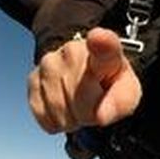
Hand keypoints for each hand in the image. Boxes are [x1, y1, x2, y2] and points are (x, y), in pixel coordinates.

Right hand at [27, 28, 141, 133]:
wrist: (87, 77)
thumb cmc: (110, 84)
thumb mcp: (126, 93)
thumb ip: (120, 102)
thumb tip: (102, 116)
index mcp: (106, 52)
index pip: (103, 44)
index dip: (100, 42)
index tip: (99, 38)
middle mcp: (74, 50)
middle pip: (79, 98)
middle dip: (87, 112)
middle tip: (94, 103)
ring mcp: (49, 62)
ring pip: (59, 109)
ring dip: (71, 118)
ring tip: (79, 104)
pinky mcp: (33, 78)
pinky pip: (43, 115)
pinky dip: (54, 120)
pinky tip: (64, 107)